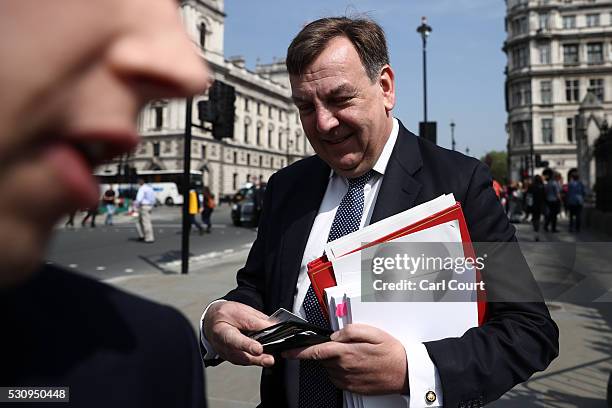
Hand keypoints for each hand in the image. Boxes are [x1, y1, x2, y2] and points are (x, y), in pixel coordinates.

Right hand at [203, 301, 274, 366]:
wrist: (213, 321)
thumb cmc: (225, 315)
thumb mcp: (239, 311)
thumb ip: (255, 320)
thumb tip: (272, 326)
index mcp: (222, 331)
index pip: (234, 339)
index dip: (247, 345)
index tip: (258, 349)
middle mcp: (223, 347)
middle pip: (240, 355)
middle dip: (256, 359)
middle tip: (269, 359)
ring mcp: (228, 355)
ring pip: (244, 360)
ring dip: (258, 361)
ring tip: (270, 360)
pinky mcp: (234, 358)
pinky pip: (246, 361)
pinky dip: (257, 360)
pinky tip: (266, 358)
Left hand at [283, 324, 407, 394]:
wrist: (405, 373)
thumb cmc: (391, 352)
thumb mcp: (374, 332)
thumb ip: (351, 330)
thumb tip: (335, 334)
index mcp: (346, 352)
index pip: (315, 351)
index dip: (299, 351)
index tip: (287, 351)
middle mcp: (344, 368)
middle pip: (323, 358)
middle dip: (326, 350)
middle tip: (345, 345)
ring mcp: (347, 380)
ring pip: (329, 367)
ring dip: (334, 360)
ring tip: (355, 354)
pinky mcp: (351, 388)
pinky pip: (337, 377)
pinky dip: (340, 370)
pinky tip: (355, 364)